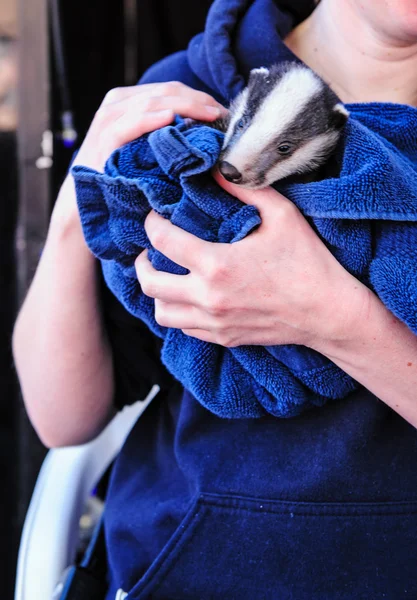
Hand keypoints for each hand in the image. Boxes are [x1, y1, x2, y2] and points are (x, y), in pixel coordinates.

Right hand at [53, 82, 225, 225]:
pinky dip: (150, 119)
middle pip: (165, 91)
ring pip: (151, 101)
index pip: (171, 90)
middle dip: (198, 100)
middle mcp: (117, 105)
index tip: (223, 114)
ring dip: (184, 106)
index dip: (199, 98)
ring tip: (210, 115)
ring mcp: (108, 121)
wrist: (88, 207)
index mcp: (129, 103)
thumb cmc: (123, 182)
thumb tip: (209, 132)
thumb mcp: (147, 154)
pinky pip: (130, 124)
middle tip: (223, 115)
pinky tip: (170, 119)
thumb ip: (167, 138)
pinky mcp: (102, 141)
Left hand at [135, 172, 370, 348]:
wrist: (328, 312)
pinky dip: (178, 312)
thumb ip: (244, 188)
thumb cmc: (308, 262)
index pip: (162, 241)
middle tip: (148, 250)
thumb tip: (216, 169)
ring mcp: (215, 323)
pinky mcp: (224, 338)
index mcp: (217, 265)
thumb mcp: (281, 214)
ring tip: (165, 275)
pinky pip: (183, 329)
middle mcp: (209, 298)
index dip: (151, 223)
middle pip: (149, 283)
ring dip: (157, 292)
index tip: (155, 215)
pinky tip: (188, 297)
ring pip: (161, 313)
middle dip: (141, 262)